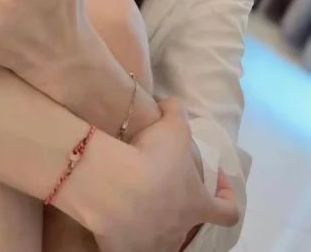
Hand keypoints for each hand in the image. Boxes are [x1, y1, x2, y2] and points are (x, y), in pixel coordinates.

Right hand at [97, 98, 238, 251]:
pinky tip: (112, 210)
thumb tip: (171, 103)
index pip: (228, 211)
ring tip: (135, 198)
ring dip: (153, 220)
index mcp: (198, 205)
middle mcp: (180, 230)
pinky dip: (124, 230)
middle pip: (189, 225)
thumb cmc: (154, 159)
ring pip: (160, 237)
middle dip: (180, 206)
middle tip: (162, 185)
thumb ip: (176, 111)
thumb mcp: (172, 127)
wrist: (113, 187)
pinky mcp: (124, 249)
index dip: (227, 195)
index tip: (214, 178)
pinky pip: (128, 241)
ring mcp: (154, 244)